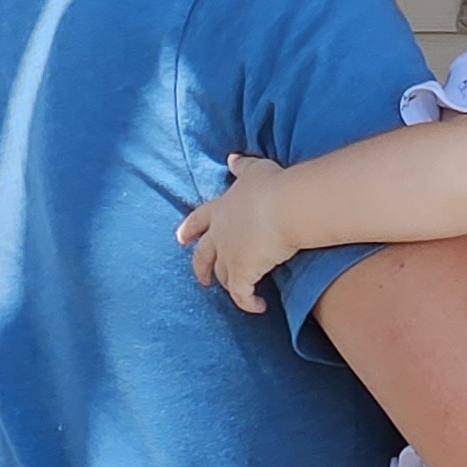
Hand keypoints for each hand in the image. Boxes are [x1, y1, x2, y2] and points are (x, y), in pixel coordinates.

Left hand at [180, 155, 303, 312]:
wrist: (286, 206)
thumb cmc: (274, 186)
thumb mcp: (255, 170)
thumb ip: (241, 167)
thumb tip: (232, 159)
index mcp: (220, 209)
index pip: (198, 220)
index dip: (189, 229)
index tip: (180, 239)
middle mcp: (219, 234)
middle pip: (203, 255)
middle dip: (202, 268)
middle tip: (203, 280)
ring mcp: (228, 255)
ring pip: (224, 275)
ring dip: (230, 285)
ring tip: (240, 293)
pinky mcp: (242, 273)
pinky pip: (242, 294)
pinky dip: (248, 303)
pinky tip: (258, 307)